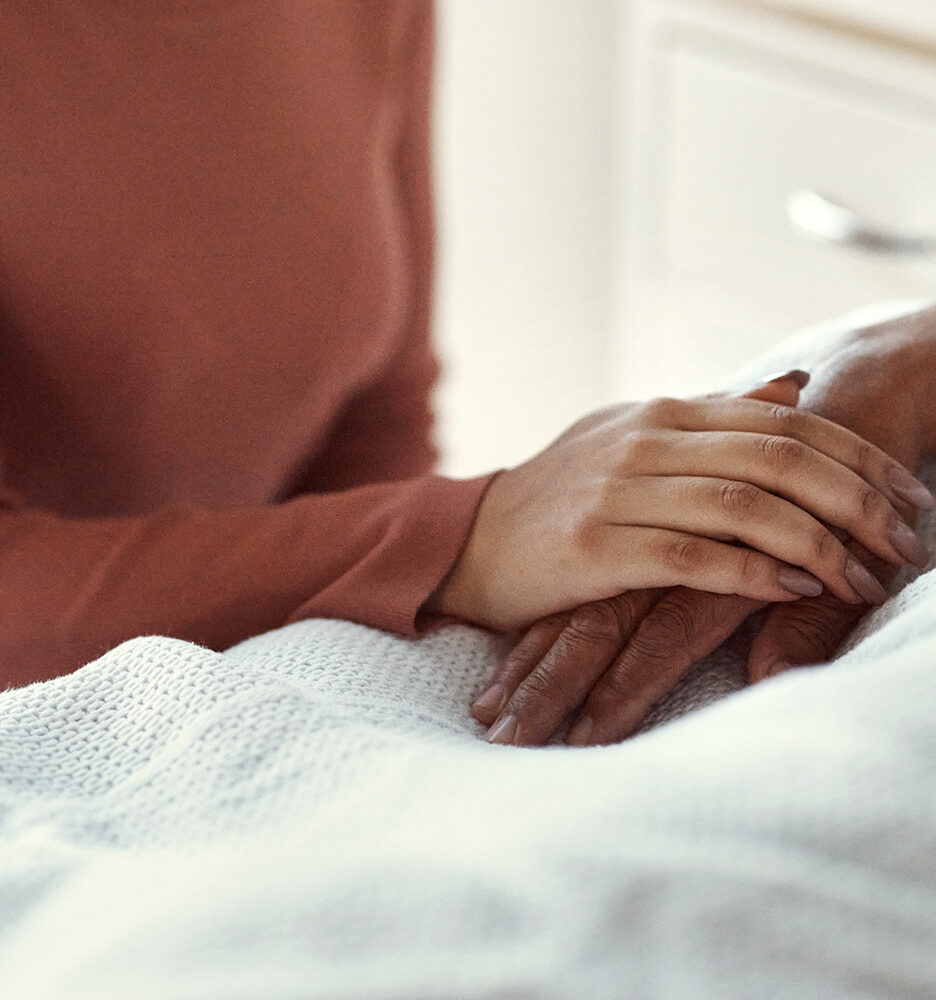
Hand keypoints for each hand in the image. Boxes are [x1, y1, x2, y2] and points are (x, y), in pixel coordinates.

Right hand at [435, 369, 926, 632]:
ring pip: (745, 507)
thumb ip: (714, 413)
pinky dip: (751, 575)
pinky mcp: (594, 547)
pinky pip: (691, 558)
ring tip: (863, 582)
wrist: (472, 541)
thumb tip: (795, 384)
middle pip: (780, 458)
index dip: (859, 456)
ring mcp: (616, 491)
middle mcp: (645, 440)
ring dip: (819, 546)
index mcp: (663, 411)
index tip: (909, 497)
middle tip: (906, 544)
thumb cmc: (562, 497)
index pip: (786, 420)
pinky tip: (792, 590)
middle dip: (859, 501)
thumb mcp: (634, 439)